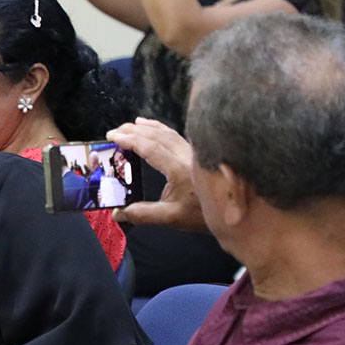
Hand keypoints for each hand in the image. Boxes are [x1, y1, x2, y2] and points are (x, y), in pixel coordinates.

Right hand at [106, 117, 206, 231]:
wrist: (231, 214)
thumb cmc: (203, 214)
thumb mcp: (171, 218)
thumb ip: (143, 214)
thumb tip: (118, 213)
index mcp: (180, 169)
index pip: (151, 148)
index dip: (130, 140)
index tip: (114, 137)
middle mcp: (187, 156)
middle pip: (156, 135)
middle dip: (133, 131)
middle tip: (114, 132)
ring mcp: (193, 152)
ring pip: (166, 132)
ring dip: (144, 128)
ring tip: (127, 127)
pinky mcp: (196, 153)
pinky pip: (174, 135)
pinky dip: (159, 128)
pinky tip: (150, 126)